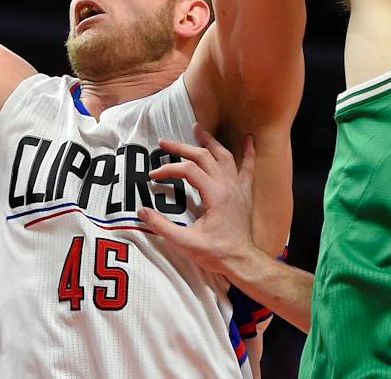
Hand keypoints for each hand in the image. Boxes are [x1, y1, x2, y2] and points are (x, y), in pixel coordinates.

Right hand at [138, 124, 261, 280]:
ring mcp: (238, 188)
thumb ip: (162, 226)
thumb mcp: (185, 242)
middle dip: (182, 147)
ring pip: (224, 156)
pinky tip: (249, 139)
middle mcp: (227, 186)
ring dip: (209, 141)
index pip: (188, 170)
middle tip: (164, 142)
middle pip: (204, 156)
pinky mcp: (244, 193)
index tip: (153, 175)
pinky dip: (248, 152)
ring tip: (197, 129)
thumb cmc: (216, 253)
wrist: (242, 262)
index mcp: (215, 194)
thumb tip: (141, 211)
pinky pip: (248, 167)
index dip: (169, 169)